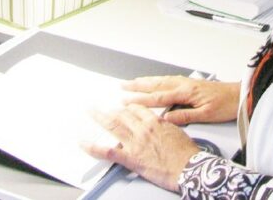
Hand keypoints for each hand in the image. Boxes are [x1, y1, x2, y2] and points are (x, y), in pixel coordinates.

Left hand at [82, 103, 201, 191]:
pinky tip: (84, 143)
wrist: (188, 167)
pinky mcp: (130, 158)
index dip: (127, 107)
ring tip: (91, 111)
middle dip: (110, 109)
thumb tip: (159, 123)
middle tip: (102, 106)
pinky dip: (93, 147)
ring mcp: (135, 143)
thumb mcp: (177, 131)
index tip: (122, 105)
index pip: (136, 109)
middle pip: (122, 114)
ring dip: (99, 117)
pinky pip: (108, 151)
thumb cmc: (186, 152)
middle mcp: (142, 129)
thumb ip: (164, 125)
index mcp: (155, 121)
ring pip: (113, 125)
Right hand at [122, 76, 239, 124]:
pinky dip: (157, 80)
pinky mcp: (191, 83)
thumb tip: (167, 119)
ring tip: (133, 82)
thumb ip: (185, 116)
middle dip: (138, 85)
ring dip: (146, 81)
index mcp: (186, 93)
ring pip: (161, 80)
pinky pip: (168, 80)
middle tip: (122, 86)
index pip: (158, 97)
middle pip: (156, 84)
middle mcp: (184, 85)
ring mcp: (187, 83)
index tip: (127, 101)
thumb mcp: (206, 115)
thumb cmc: (226, 105)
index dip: (141, 100)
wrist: (240, 95)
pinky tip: (155, 82)